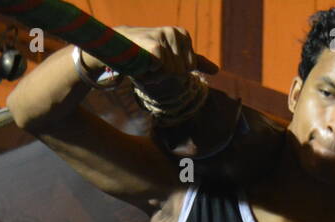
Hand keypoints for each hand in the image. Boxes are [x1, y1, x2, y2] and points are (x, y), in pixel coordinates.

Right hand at [90, 26, 218, 95]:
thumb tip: (216, 70)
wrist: (117, 47)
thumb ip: (194, 62)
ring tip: (145, 63)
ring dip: (155, 75)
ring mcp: (165, 36)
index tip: (159, 61)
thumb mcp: (173, 57)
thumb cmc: (145, 53)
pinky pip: (161, 69)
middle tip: (150, 63)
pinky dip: (150, 73)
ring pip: (170, 72)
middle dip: (163, 74)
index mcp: (183, 35)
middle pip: (180, 72)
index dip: (172, 71)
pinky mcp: (155, 45)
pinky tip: (142, 64)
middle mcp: (176, 32)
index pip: (188, 68)